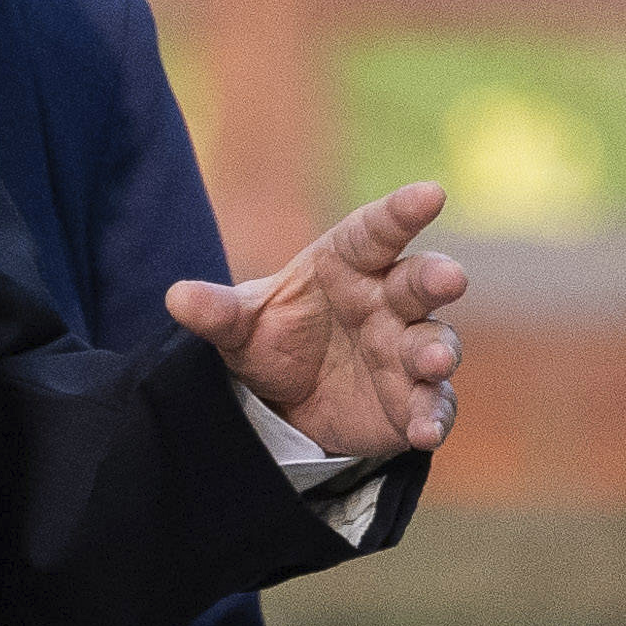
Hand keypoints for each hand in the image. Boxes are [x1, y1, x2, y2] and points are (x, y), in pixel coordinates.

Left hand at [168, 181, 467, 458]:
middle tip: (450, 278)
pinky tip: (423, 431)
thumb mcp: (241, 325)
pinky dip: (433, 415)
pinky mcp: (413, 398)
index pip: (378, 230)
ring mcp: (406, 348)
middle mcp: (389, 299)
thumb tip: (176, 297)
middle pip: (420, 280)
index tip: (431, 193)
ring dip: (437, 349)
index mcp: (350, 262)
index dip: (403, 211)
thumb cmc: (275, 335)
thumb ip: (217, 311)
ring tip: (429, 361)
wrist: (286, 400)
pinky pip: (433, 403)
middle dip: (437, 277)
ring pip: (435, 341)